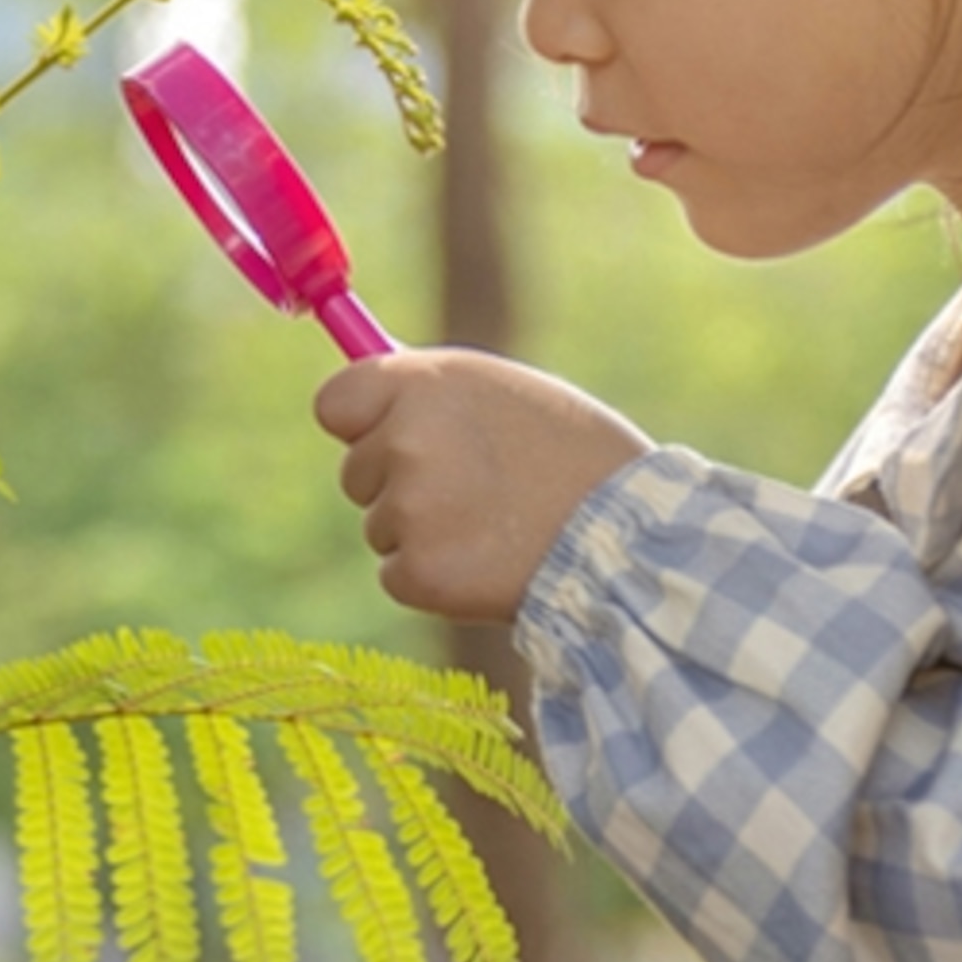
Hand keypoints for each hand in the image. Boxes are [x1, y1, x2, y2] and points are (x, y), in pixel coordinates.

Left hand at [313, 350, 650, 622]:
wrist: (626, 535)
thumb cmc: (573, 454)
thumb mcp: (503, 392)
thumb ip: (432, 394)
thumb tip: (372, 399)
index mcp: (424, 383)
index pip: (334, 402)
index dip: (359, 423)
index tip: (381, 435)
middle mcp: (404, 440)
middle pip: (356, 472)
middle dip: (398, 483)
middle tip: (472, 490)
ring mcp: (407, 508)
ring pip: (381, 525)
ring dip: (422, 531)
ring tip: (495, 525)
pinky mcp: (417, 572)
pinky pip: (399, 575)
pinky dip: (434, 578)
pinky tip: (488, 563)